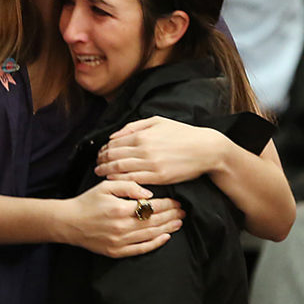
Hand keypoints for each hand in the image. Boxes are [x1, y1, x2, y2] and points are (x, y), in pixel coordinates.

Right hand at [64, 179, 183, 257]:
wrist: (69, 222)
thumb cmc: (87, 202)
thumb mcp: (106, 186)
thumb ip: (128, 185)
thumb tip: (149, 193)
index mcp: (120, 209)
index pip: (151, 207)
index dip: (167, 204)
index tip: (176, 201)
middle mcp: (122, 227)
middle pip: (154, 221)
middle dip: (171, 215)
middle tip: (182, 211)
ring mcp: (120, 241)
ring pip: (150, 235)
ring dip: (167, 228)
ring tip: (178, 223)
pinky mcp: (116, 251)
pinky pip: (141, 249)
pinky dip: (155, 244)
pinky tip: (165, 238)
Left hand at [95, 116, 226, 184]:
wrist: (206, 149)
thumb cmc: (182, 134)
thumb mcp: (157, 122)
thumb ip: (133, 127)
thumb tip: (113, 136)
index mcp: (142, 136)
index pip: (114, 144)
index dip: (103, 150)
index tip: (100, 154)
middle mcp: (144, 150)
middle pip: (114, 157)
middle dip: (102, 161)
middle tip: (96, 165)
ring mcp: (151, 165)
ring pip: (120, 170)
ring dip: (107, 172)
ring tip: (100, 173)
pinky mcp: (158, 178)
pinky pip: (133, 180)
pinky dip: (120, 181)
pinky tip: (114, 181)